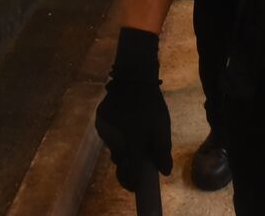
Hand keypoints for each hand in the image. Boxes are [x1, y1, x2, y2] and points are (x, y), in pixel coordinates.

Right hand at [95, 28, 172, 191]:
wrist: (133, 78)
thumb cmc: (151, 104)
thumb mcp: (162, 127)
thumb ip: (162, 151)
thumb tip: (165, 172)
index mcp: (131, 144)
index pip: (127, 175)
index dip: (132, 183)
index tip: (137, 186)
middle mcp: (114, 140)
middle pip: (121, 159)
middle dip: (130, 158)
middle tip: (142, 149)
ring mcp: (104, 130)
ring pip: (114, 145)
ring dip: (124, 144)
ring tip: (136, 129)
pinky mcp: (99, 120)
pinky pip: (109, 134)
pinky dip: (118, 133)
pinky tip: (127, 122)